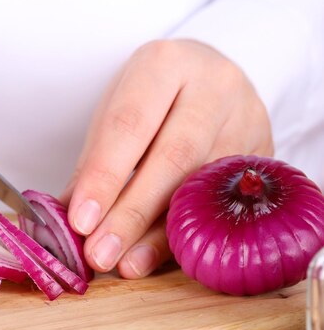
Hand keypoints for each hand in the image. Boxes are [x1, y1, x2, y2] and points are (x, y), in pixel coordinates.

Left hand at [62, 39, 272, 277]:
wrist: (207, 81)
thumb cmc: (151, 99)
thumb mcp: (115, 115)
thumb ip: (92, 166)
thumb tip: (64, 223)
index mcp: (165, 64)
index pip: (130, 125)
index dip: (104, 177)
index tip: (80, 221)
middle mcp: (214, 86)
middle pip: (173, 158)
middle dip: (132, 213)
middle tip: (100, 254)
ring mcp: (248, 120)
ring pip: (204, 187)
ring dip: (161, 234)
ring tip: (126, 265)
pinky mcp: (265, 154)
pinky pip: (226, 204)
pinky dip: (191, 235)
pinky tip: (162, 257)